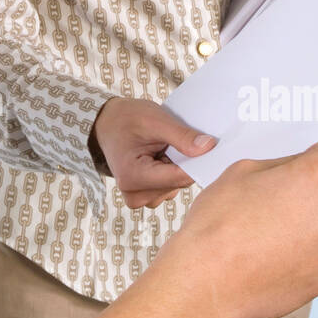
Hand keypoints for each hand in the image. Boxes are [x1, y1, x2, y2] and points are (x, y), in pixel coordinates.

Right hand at [90, 95, 216, 208]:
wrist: (107, 124)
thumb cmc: (126, 119)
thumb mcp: (155, 120)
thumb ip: (182, 136)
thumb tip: (209, 148)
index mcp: (133, 176)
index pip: (179, 177)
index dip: (198, 162)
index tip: (211, 148)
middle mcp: (135, 194)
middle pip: (179, 183)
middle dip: (185, 162)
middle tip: (175, 141)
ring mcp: (140, 198)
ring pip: (177, 187)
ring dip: (178, 167)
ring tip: (164, 148)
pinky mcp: (145, 196)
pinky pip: (171, 187)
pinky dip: (172, 172)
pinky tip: (162, 157)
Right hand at [165, 125, 317, 317]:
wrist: (209, 282)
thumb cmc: (220, 224)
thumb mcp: (243, 170)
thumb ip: (283, 164)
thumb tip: (301, 166)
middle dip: (309, 192)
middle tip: (273, 199)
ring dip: (306, 225)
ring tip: (266, 234)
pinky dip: (301, 253)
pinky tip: (269, 256)